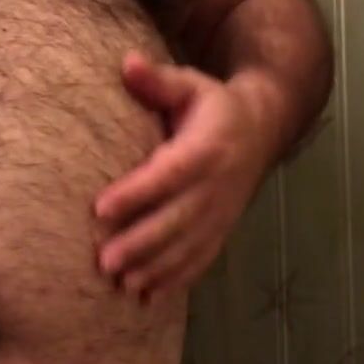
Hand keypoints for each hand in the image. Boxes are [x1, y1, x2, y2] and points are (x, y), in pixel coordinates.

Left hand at [95, 53, 276, 296]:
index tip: (100, 209)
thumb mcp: (191, 84)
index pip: (167, 175)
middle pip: (176, 220)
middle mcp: (216, 187)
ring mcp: (221, 214)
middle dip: (140, 243)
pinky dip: (175, 281)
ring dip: (154, 269)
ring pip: (186, 247)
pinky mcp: (221, 231)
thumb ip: (158, 79)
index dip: (135, 193)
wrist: (263, 128)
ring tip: (121, 284)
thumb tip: (127, 63)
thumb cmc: (214, 105)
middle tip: (103, 261)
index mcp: (206, 149)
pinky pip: (199, 261)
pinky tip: (146, 299)